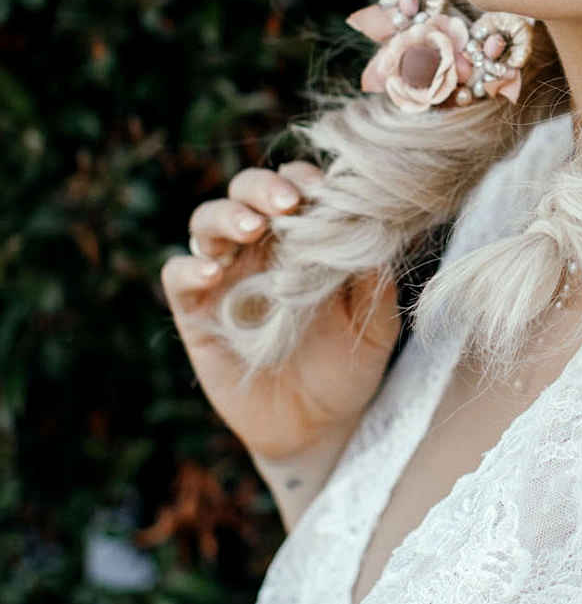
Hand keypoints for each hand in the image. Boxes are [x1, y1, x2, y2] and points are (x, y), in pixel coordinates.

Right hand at [161, 162, 400, 473]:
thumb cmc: (349, 363)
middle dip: (262, 186)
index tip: (324, 188)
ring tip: (252, 229)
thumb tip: (379, 227)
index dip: (304, 177)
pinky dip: (188, 266)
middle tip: (288, 203)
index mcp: (302, 235)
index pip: (294, 185)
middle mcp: (259, 246)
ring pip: (206, 221)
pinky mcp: (196, 312)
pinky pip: (178, 275)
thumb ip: (374, 278)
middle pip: (245, 190)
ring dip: (227, 215)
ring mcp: (224, 275)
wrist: (317, 427)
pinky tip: (211, 272)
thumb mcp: (375, 321)